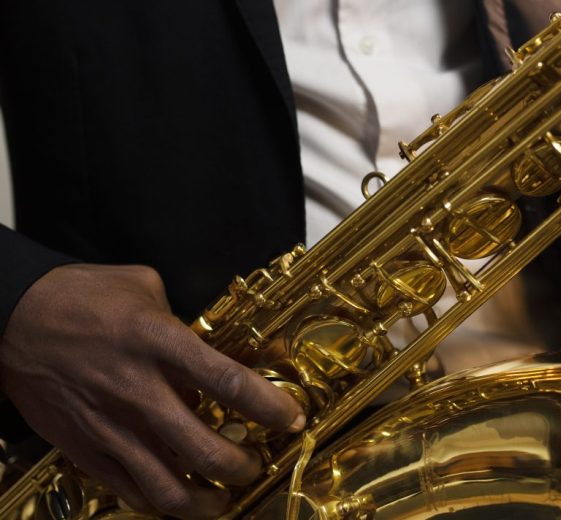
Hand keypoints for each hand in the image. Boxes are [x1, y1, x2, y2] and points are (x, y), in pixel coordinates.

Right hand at [0, 264, 304, 517]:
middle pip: (206, 449)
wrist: (11, 318)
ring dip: (207, 502)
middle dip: (243, 466)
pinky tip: (178, 497)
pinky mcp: (85, 448)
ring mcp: (110, 426)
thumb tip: (208, 344)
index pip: (228, 382)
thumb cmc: (80, 296)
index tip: (291, 419)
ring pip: (168, 487)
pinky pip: (131, 491)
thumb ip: (182, 319)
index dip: (269, 407)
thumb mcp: (143, 286)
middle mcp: (138, 390)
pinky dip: (162, 503)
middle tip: (255, 464)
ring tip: (223, 498)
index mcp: (159, 342)